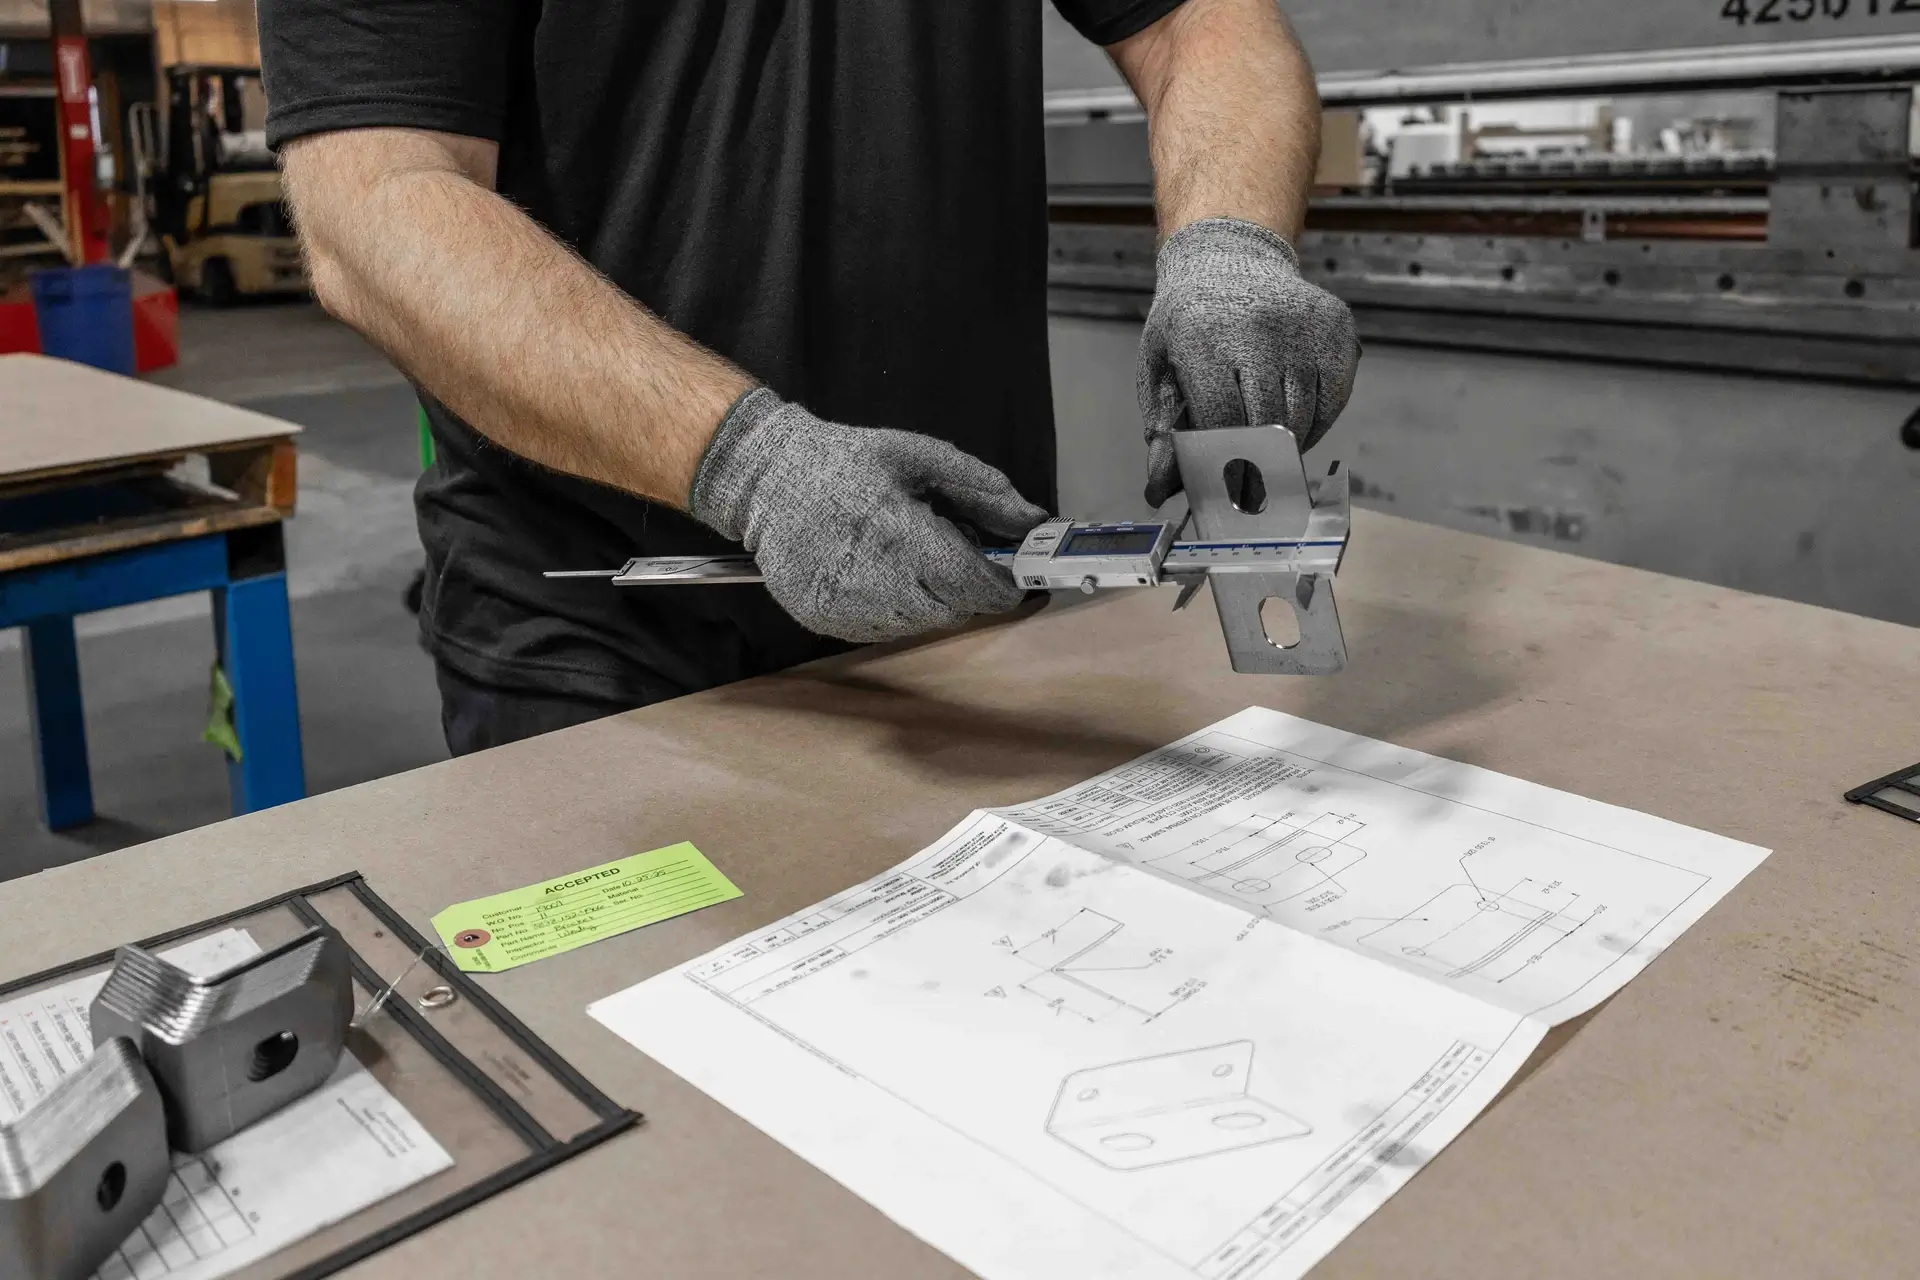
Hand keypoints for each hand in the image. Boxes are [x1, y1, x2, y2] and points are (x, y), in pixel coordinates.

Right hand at [690, 389, 1048, 642]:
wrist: (765, 478)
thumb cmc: (845, 463)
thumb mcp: (919, 456)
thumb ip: (982, 488)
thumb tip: (1032, 519)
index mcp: (899, 532)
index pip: (972, 583)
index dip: (1001, 584)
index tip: (1010, 575)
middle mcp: (871, 577)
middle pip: (950, 609)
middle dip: (964, 588)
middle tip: (951, 554)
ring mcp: (844, 605)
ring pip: (918, 623)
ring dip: (930, 599)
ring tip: (907, 557)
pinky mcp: (824, 619)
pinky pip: (881, 630)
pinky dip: (895, 609)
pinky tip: (881, 574)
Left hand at [1137, 218, 1359, 507]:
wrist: (1229, 258)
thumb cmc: (1188, 323)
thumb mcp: (1159, 367)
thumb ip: (1162, 430)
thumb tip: (1158, 493)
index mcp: (1204, 337)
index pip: (1222, 420)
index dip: (1223, 460)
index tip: (1223, 487)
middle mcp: (1259, 327)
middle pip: (1267, 423)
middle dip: (1257, 463)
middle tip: (1249, 488)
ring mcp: (1303, 326)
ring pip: (1303, 417)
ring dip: (1286, 446)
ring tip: (1266, 449)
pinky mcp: (1336, 328)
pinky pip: (1333, 400)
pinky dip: (1315, 423)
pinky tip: (1293, 422)